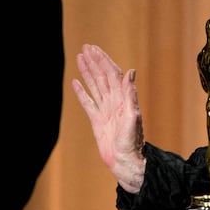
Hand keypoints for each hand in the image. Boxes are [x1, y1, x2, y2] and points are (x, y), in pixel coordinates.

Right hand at [72, 44, 146, 192]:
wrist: (125, 161)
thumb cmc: (132, 142)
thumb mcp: (133, 117)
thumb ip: (130, 94)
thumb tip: (130, 71)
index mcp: (123, 98)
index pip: (112, 74)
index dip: (103, 61)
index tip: (94, 49)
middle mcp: (114, 101)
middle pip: (102, 76)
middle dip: (94, 61)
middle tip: (85, 47)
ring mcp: (105, 110)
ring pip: (94, 86)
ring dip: (87, 72)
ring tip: (80, 58)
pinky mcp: (97, 121)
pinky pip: (88, 102)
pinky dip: (81, 92)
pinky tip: (76, 82)